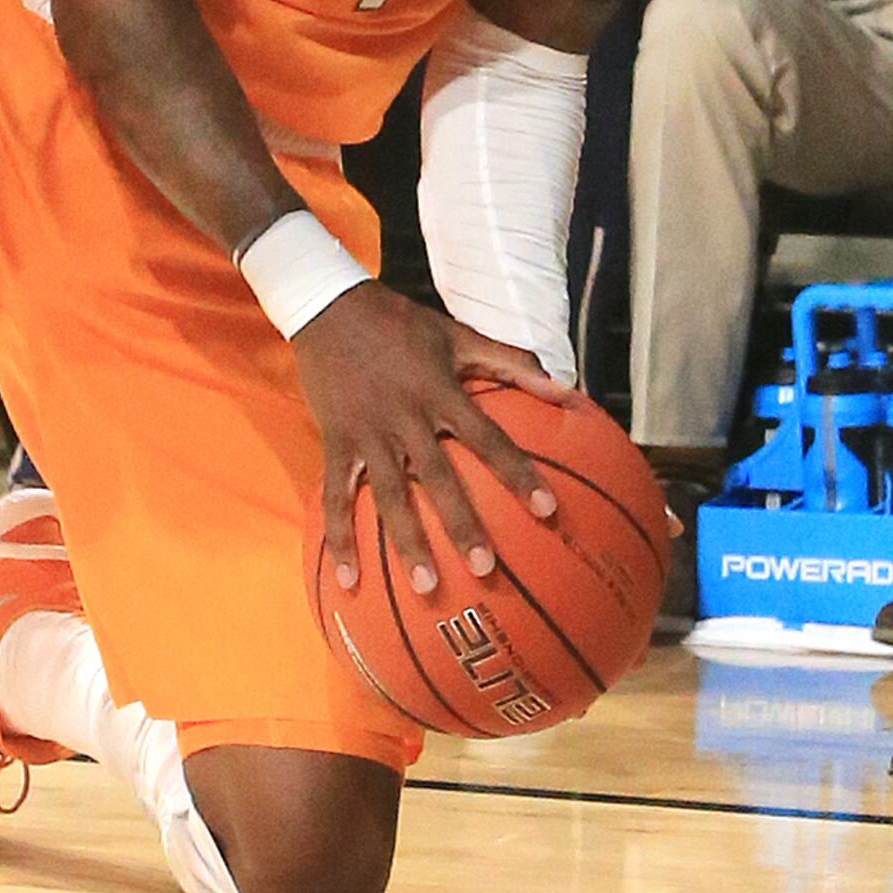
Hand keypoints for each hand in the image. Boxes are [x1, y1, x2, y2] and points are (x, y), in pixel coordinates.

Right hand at [291, 279, 556, 596]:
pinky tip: (347, 578)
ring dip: (407, 542)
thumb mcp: (457, 333)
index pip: (488, 438)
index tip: (547, 511)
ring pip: (388, 496)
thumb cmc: (400, 323)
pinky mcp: (336, 441)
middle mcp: (406, 418)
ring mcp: (368, 433)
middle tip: (486, 569)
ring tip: (426, 587)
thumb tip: (565, 387)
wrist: (326, 305)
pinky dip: (339, 537)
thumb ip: (511, 361)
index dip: (518, 473)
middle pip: (438, 478)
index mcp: (440, 392)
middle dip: (462, 525)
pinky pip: (336, 495)